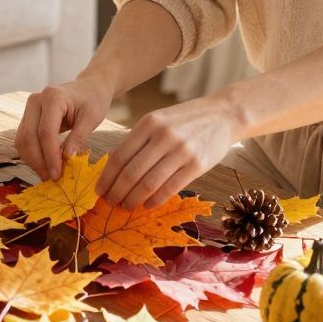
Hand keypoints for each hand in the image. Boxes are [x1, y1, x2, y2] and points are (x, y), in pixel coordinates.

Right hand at [17, 73, 114, 181]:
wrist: (89, 87)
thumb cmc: (93, 100)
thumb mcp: (92, 118)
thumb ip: (79, 137)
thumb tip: (67, 159)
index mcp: (53, 97)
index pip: (46, 131)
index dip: (50, 156)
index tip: (57, 175)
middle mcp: (36, 101)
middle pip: (29, 137)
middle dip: (38, 161)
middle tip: (51, 179)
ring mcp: (29, 108)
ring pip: (22, 140)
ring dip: (32, 160)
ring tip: (47, 175)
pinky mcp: (28, 117)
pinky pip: (24, 139)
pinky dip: (31, 154)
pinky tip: (44, 165)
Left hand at [97, 93, 243, 209]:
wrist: (222, 115)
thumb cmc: (185, 120)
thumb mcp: (158, 120)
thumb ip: (138, 140)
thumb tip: (114, 170)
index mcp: (149, 123)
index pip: (120, 156)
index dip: (107, 177)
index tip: (100, 190)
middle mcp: (164, 136)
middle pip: (131, 172)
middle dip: (117, 192)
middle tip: (110, 203)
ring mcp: (182, 151)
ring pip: (149, 183)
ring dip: (133, 199)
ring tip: (126, 206)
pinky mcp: (197, 165)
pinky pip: (170, 188)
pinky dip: (155, 200)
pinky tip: (147, 205)